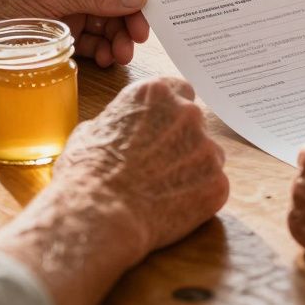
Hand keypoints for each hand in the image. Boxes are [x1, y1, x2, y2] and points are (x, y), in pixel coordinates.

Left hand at [0, 0, 150, 67]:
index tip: (151, 6)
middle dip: (127, 18)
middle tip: (138, 38)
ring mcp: (67, 7)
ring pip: (106, 21)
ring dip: (117, 38)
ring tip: (121, 55)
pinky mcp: (62, 32)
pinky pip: (92, 40)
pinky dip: (102, 50)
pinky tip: (106, 59)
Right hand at [0, 77, 227, 304]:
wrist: (100, 215)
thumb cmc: (87, 173)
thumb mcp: (89, 130)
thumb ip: (117, 121)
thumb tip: (118, 128)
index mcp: (155, 93)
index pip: (180, 89)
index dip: (171, 110)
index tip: (164, 124)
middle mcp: (187, 113)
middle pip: (194, 121)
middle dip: (181, 138)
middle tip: (160, 162)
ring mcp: (206, 148)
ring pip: (207, 154)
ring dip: (192, 166)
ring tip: (163, 188)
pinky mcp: (217, 182)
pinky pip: (213, 184)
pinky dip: (198, 194)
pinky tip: (173, 206)